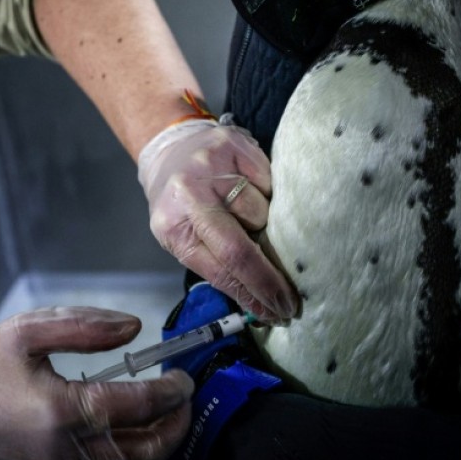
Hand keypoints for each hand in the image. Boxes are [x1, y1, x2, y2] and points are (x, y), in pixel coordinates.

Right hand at [0, 307, 193, 459]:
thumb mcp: (26, 331)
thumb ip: (84, 326)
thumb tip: (134, 328)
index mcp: (62, 411)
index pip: (139, 406)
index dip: (171, 391)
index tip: (182, 376)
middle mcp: (67, 451)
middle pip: (147, 450)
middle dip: (176, 424)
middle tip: (185, 399)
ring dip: (159, 443)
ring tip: (168, 414)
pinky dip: (133, 455)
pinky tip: (137, 432)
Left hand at [138, 119, 298, 322]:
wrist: (170, 148)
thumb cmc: (180, 202)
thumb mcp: (183, 237)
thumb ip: (216, 264)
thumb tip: (260, 301)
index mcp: (174, 227)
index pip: (220, 271)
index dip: (252, 295)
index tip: (275, 313)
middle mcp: (190, 195)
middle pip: (240, 249)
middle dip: (269, 280)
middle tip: (290, 300)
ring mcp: (212, 168)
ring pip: (262, 213)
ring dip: (266, 225)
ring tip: (254, 219)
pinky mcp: (235, 147)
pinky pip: (270, 183)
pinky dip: (268, 195)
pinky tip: (255, 192)